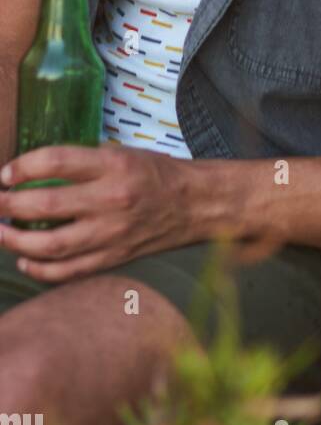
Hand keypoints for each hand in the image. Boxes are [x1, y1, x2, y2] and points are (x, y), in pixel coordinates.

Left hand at [0, 144, 197, 280]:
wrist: (195, 205)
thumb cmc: (156, 174)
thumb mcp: (122, 153)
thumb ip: (83, 163)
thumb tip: (35, 172)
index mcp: (114, 165)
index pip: (56, 163)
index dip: (23, 168)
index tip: (6, 174)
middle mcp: (112, 200)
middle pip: (46, 206)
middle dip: (8, 206)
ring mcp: (112, 234)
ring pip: (50, 245)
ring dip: (15, 241)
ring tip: (0, 232)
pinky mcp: (113, 258)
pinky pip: (68, 271)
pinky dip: (39, 269)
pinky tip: (25, 261)